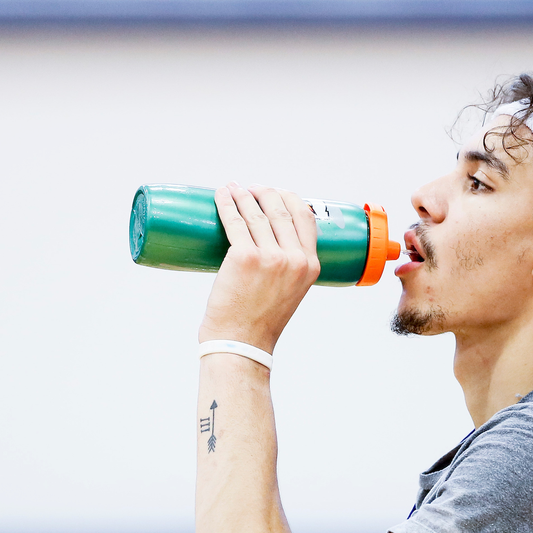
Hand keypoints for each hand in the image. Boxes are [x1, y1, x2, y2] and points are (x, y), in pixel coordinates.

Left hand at [198, 183, 320, 352]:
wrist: (241, 343)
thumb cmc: (259, 321)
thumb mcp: (289, 292)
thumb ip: (287, 268)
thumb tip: (268, 242)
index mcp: (311, 265)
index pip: (305, 217)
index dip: (289, 198)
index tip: (275, 192)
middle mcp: (295, 259)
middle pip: (280, 210)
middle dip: (263, 192)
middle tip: (249, 188)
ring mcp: (270, 257)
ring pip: (256, 213)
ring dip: (242, 195)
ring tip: (232, 188)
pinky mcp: (244, 257)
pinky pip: (235, 222)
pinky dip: (226, 204)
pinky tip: (221, 195)